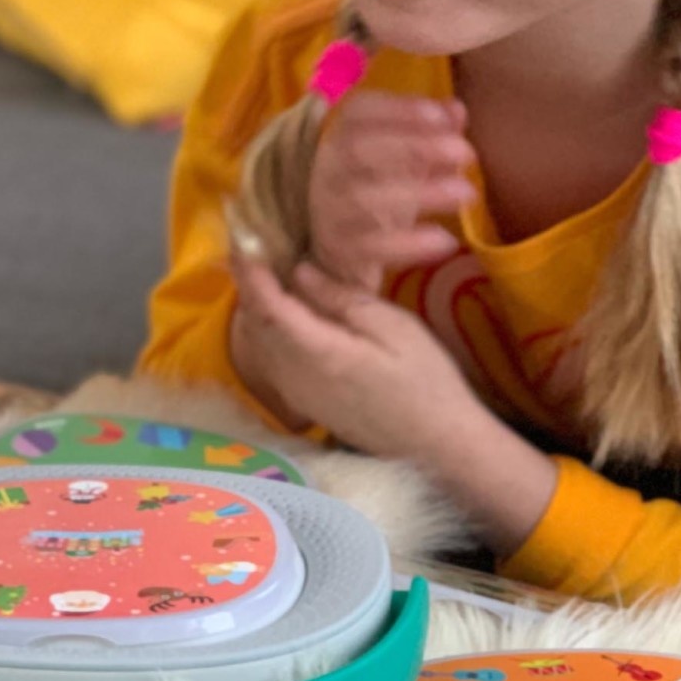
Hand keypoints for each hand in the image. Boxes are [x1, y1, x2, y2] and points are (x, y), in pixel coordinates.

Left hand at [233, 255, 485, 459]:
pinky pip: (271, 357)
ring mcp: (295, 393)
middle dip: (249, 281)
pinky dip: (269, 328)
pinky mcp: (302, 402)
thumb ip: (341, 299)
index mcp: (317, 353)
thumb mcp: (394, 328)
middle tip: (252, 242)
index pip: (267, 305)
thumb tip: (299, 271)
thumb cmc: (425, 381)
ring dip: (257, 304)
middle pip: (255, 322)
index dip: (250, 270)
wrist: (437, 445)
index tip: (243, 236)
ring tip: (264, 267)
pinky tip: (283, 308)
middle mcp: (293, 376)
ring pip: (259, 340)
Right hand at [307, 91, 475, 290]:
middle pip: (358, 150)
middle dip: (415, 145)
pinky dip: (410, 244)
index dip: (399, 109)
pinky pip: (370, 247)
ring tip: (467, 193)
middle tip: (466, 152)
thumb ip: (429, 132)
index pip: (358, 112)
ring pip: (363, 199)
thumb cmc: (377, 194)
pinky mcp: (340, 253)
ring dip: (421, 193)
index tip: (442, 116)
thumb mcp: (404, 159)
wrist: (338, 256)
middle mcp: (328, 171)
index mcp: (341, 139)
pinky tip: (446, 240)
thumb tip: (455, 110)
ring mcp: (330, 213)